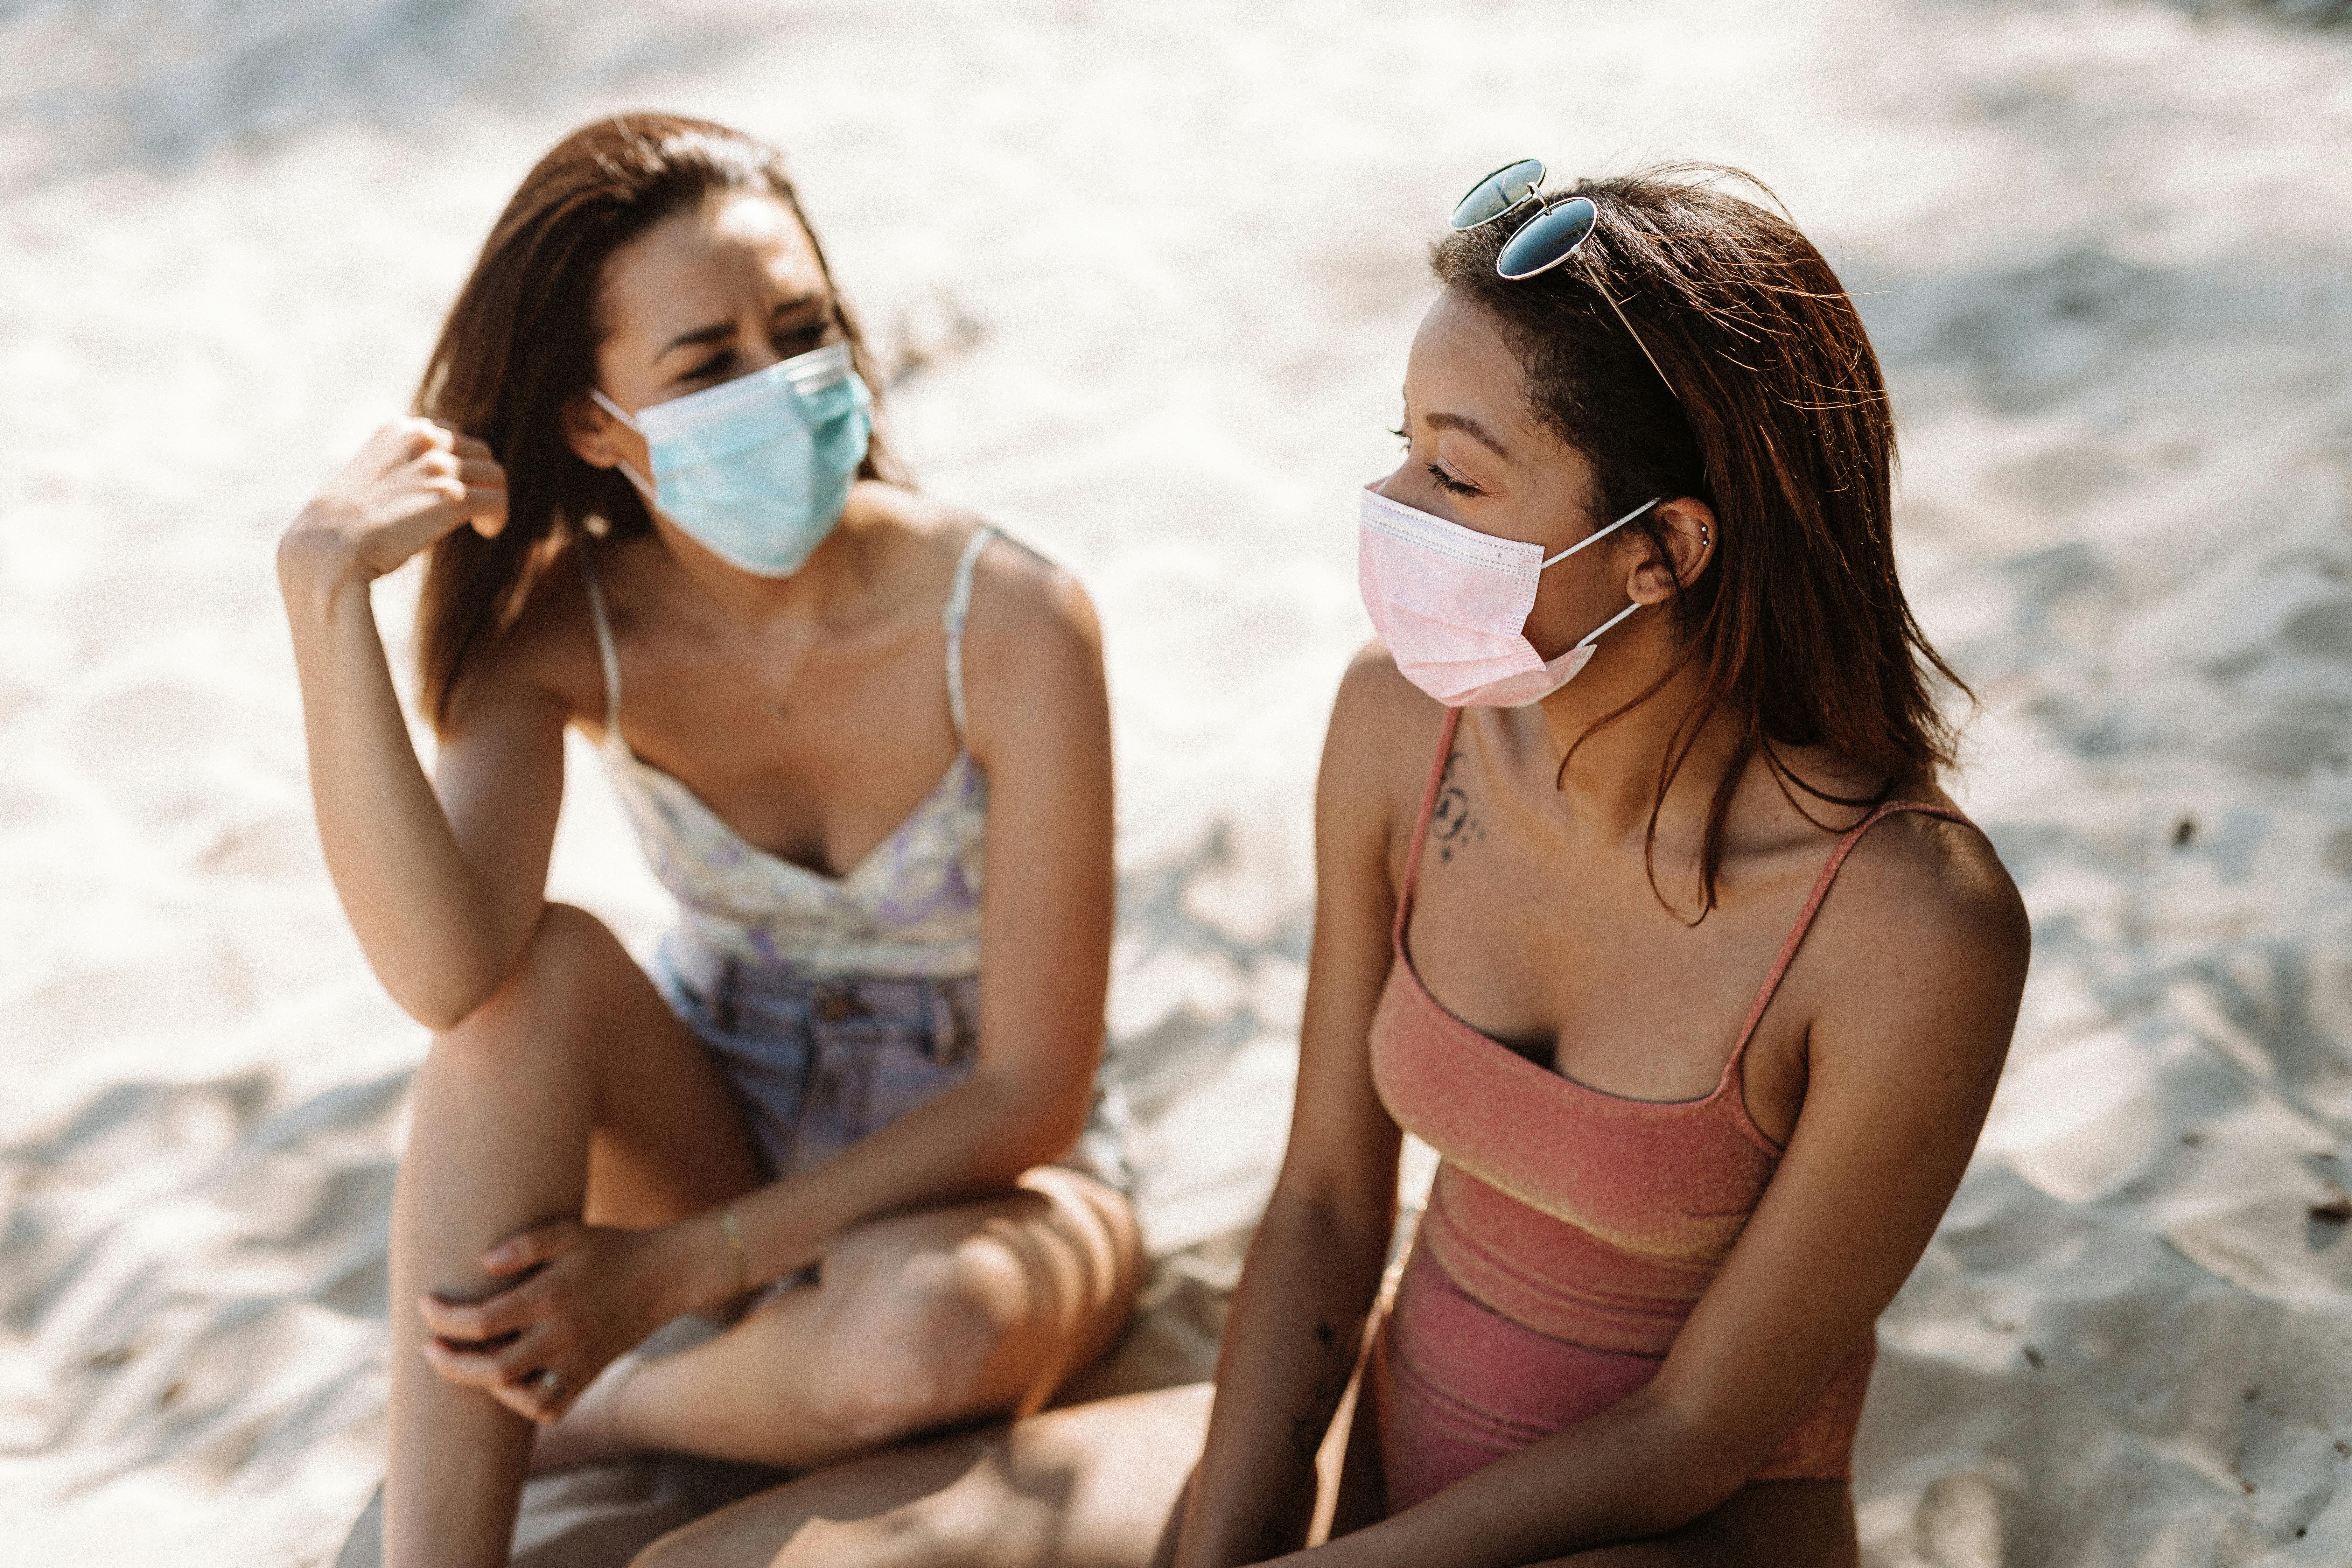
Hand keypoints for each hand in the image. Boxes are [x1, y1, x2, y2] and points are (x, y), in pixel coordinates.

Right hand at [280, 417, 507, 593]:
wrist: (328, 548)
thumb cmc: (347, 524)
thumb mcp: (376, 477)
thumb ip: (408, 468)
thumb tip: (444, 484)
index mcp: (401, 429)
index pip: (454, 435)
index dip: (463, 465)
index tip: (454, 491)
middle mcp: (422, 438)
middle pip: (480, 454)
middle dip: (481, 482)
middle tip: (472, 511)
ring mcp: (437, 465)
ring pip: (495, 475)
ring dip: (493, 501)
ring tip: (481, 524)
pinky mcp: (450, 497)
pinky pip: (497, 500)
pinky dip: (498, 517)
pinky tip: (486, 531)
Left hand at [414, 1219, 684, 1424]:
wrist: (664, 1276)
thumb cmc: (611, 1249)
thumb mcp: (570, 1232)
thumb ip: (526, 1245)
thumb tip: (483, 1265)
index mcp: (552, 1297)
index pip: (482, 1320)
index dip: (444, 1318)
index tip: (426, 1305)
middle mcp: (562, 1336)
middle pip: (493, 1369)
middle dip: (450, 1364)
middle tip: (430, 1348)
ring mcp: (577, 1361)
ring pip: (521, 1399)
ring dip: (487, 1387)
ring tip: (470, 1363)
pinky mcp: (588, 1375)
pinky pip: (549, 1408)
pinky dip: (523, 1404)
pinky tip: (509, 1380)